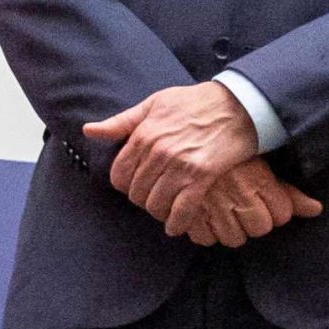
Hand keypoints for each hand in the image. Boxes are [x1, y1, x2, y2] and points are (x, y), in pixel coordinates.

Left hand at [87, 81, 260, 217]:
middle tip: (154, 198)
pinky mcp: (203, 176)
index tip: (136, 186)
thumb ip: (121, 121)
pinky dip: (177, 223)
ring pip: (156, 204)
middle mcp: (158, 152)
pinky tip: (177, 226)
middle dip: (143, 200)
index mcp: (143, 135)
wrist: (239, 104)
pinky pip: (183, 210)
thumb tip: (88, 130)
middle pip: (137, 193)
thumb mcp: (154, 103)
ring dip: (160, 212)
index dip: (125, 185)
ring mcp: (180, 166)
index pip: (119, 175)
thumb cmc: (196, 101)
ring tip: (166, 210)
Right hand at [166, 160, 322, 248]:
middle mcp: (238, 193)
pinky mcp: (187, 213)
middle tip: (242, 208)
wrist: (181, 137)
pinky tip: (205, 217)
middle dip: (254, 222)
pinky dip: (205, 233)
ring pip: (233, 238)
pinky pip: (204, 239)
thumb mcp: (260, 164)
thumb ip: (289, 192)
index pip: (282, 214)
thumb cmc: (226, 151)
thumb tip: (317, 210)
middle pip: (260, 229)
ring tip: (224, 212)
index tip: (265, 202)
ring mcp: (212, 204)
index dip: (276, 211)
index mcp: (258, 178)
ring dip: (230, 230)